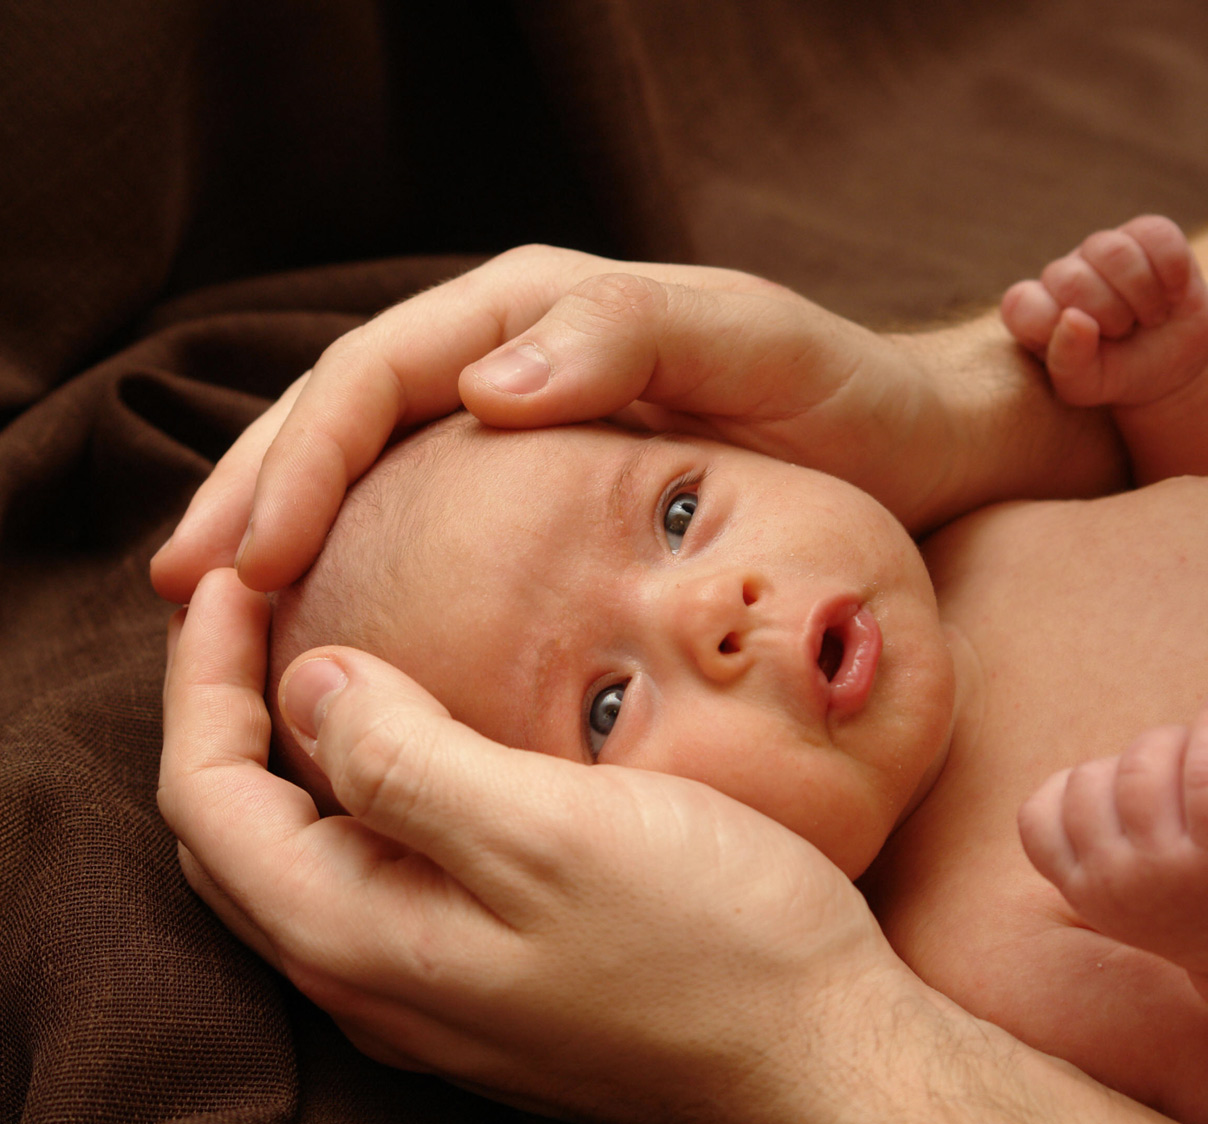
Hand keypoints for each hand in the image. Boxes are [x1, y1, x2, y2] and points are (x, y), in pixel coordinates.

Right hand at [150, 248, 1126, 602]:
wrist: (909, 444)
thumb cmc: (838, 395)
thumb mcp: (746, 344)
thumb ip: (624, 338)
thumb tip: (478, 388)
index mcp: (533, 308)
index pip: (375, 375)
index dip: (299, 460)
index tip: (246, 555)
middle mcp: (509, 354)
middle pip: (342, 416)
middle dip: (256, 493)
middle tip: (188, 593)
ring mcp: (521, 420)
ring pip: (368, 465)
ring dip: (287, 528)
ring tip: (220, 610)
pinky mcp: (546, 488)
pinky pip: (426, 515)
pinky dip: (365, 561)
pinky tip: (334, 619)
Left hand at [160, 571, 1207, 1123]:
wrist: (824, 1063)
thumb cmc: (710, 943)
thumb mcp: (548, 830)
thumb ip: (404, 759)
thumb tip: (307, 684)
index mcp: (360, 937)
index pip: (208, 795)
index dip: (200, 677)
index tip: (229, 580)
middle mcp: (373, 982)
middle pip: (235, 835)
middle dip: (220, 714)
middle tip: (254, 610)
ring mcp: (434, 993)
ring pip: (301, 861)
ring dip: (286, 756)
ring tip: (322, 659)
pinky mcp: (494, 985)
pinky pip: (379, 880)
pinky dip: (362, 796)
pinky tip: (424, 748)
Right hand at [1018, 699, 1207, 979]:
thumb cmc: (1198, 898)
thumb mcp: (1125, 885)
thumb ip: (1097, 838)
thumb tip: (1093, 766)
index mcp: (1085, 893)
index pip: (1036, 817)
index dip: (1071, 787)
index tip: (1117, 795)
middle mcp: (1119, 885)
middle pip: (1089, 780)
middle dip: (1128, 760)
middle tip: (1173, 775)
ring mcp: (1172, 870)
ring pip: (1142, 767)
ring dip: (1170, 741)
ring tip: (1200, 752)